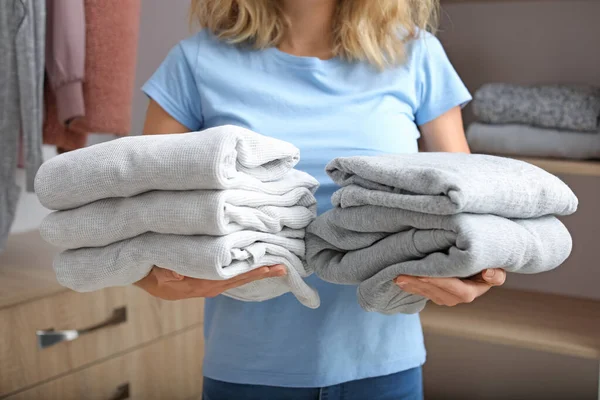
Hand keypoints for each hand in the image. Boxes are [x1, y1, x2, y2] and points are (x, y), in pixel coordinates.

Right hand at [135, 265, 286, 300]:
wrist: (136, 272)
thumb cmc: (145, 269)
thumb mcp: (153, 272)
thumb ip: (166, 271)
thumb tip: (178, 270)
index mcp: (196, 285)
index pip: (229, 279)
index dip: (249, 272)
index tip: (269, 266)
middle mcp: (205, 286)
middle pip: (238, 279)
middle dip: (260, 272)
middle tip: (283, 267)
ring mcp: (205, 282)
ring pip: (234, 276)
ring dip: (253, 269)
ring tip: (275, 263)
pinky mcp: (203, 277)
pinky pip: (227, 273)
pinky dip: (241, 267)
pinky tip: (253, 261)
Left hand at [395, 268, 505, 306]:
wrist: (482, 267)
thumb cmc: (489, 265)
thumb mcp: (497, 268)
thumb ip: (495, 274)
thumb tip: (488, 273)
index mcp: (471, 291)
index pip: (455, 288)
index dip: (439, 282)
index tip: (423, 274)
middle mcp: (457, 298)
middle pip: (436, 291)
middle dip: (418, 283)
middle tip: (401, 275)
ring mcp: (445, 298)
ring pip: (426, 292)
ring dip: (412, 285)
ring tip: (397, 277)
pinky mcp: (436, 295)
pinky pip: (422, 292)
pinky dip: (410, 286)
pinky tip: (399, 281)